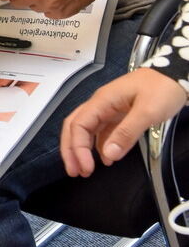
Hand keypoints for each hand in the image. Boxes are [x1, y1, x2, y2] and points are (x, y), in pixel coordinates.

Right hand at [60, 67, 186, 176]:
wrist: (175, 75)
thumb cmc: (161, 88)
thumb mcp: (147, 111)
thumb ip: (127, 133)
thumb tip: (109, 154)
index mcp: (102, 101)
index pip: (79, 124)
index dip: (78, 147)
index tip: (86, 167)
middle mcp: (101, 104)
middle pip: (75, 126)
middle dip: (71, 149)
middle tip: (74, 171)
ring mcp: (109, 109)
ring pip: (86, 129)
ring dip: (82, 149)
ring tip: (85, 169)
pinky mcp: (118, 114)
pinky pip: (102, 131)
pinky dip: (99, 146)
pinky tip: (105, 158)